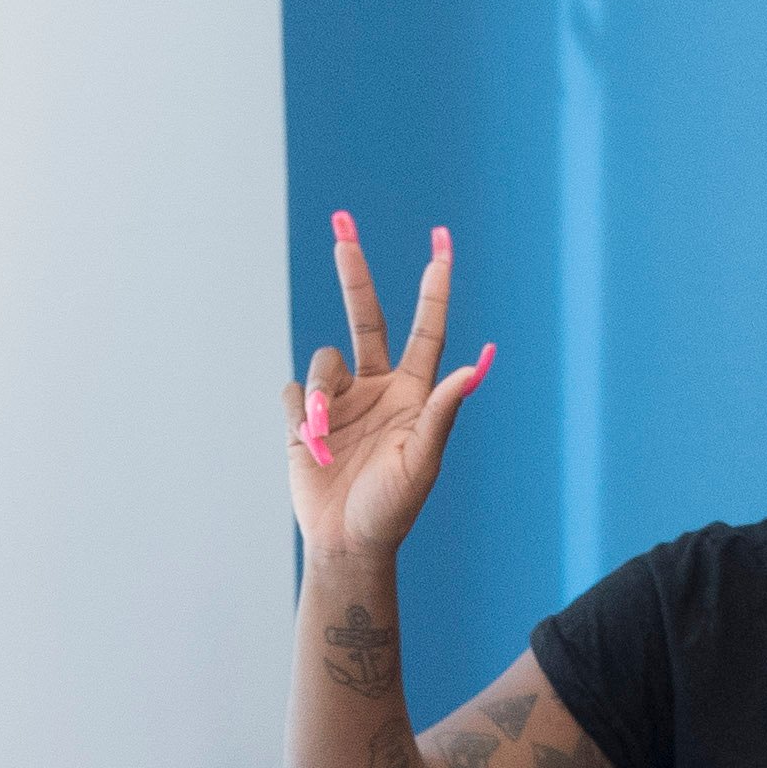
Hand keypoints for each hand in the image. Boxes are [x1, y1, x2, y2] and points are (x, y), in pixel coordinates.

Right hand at [287, 212, 492, 563]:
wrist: (345, 544)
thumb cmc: (392, 510)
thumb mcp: (422, 462)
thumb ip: (443, 412)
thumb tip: (473, 367)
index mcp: (413, 393)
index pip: (425, 327)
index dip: (433, 285)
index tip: (441, 241)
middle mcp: (376, 387)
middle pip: (364, 315)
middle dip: (353, 270)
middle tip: (342, 223)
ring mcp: (339, 401)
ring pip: (322, 362)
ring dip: (320, 398)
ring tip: (324, 442)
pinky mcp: (303, 418)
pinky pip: (293, 393)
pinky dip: (298, 415)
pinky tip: (309, 446)